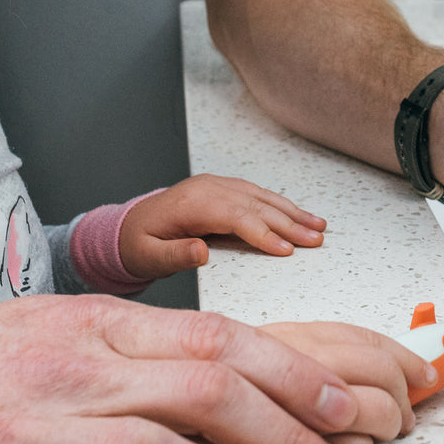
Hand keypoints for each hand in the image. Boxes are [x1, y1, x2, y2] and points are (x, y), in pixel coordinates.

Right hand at [0, 295, 389, 443]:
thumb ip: (134, 347)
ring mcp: (32, 443)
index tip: (341, 404)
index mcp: (95, 328)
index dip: (291, 373)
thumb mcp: (56, 325)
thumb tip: (219, 376)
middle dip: (287, 434)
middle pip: (205, 393)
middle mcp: (72, 376)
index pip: (217, 339)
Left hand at [119, 175, 325, 277]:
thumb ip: (174, 256)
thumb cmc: (137, 245)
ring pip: (261, 197)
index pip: (237, 217)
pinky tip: (298, 215)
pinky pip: (257, 195)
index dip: (264, 233)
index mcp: (192, 204)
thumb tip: (201, 252)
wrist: (125, 227)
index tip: (287, 250)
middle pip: (256, 205)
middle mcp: (208, 189)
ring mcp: (217, 186)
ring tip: (318, 226)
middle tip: (316, 240)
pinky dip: (280, 205)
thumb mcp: (148, 257)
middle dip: (290, 223)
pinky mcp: (222, 189)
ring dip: (292, 212)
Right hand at [261, 322, 437, 443]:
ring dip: (380, 430)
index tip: (425, 373)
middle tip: (399, 414)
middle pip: (376, 370)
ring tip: (366, 437)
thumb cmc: (228, 404)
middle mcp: (287, 363)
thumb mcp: (259, 363)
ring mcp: (289, 409)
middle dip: (398, 396)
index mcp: (284, 337)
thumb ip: (311, 359)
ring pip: (371, 411)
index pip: (362, 338)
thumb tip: (384, 369)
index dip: (404, 358)